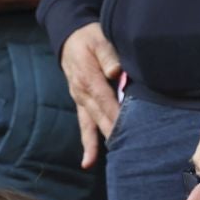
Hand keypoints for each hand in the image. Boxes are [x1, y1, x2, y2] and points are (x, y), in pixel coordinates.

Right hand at [60, 22, 122, 168]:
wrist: (68, 37)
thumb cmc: (88, 37)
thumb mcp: (99, 38)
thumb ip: (108, 55)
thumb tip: (115, 72)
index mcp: (88, 77)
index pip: (106, 99)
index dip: (117, 114)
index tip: (130, 128)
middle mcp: (82, 93)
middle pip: (100, 116)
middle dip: (114, 133)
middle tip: (130, 151)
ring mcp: (80, 100)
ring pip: (92, 125)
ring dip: (101, 142)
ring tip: (113, 161)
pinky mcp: (81, 104)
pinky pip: (84, 126)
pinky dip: (87, 144)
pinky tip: (88, 162)